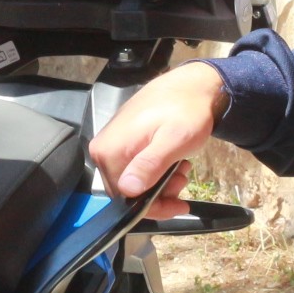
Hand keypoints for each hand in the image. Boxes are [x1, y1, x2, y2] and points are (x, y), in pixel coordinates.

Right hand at [87, 61, 227, 215]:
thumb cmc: (185, 110)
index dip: (153, 206)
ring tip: (182, 168)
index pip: (124, 197)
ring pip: (133, 180)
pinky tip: (173, 161)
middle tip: (183, 180)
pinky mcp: (122, 140)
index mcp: (110, 151)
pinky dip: (156, 171)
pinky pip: (135, 166)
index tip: (178, 204)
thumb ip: (149, 165)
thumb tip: (127, 189)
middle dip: (158, 193)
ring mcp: (111, 143)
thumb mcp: (173, 141)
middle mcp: (103, 149)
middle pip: (127, 190)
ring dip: (160, 183)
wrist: (190, 85)